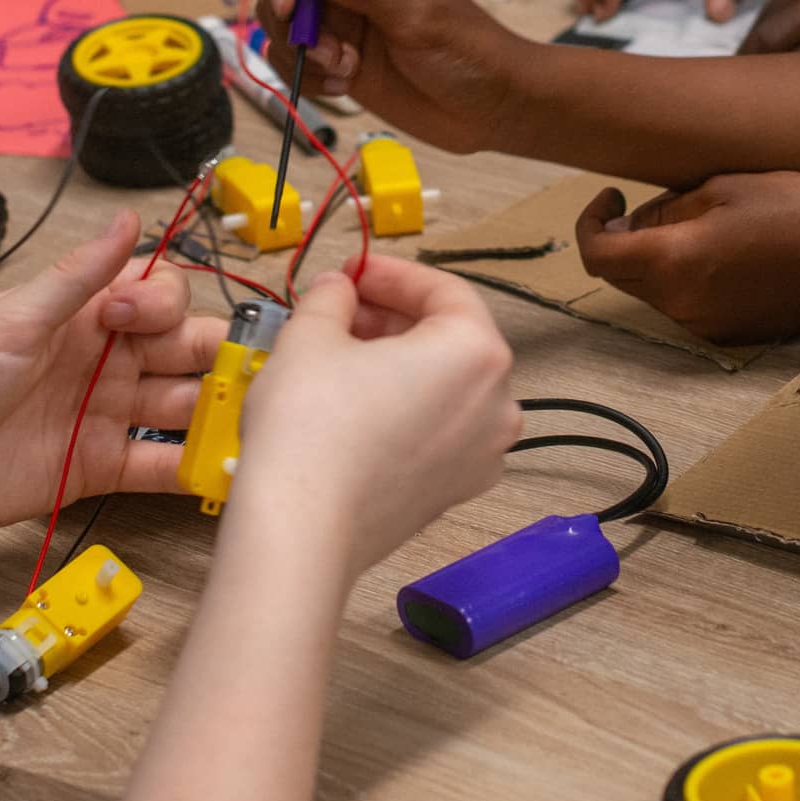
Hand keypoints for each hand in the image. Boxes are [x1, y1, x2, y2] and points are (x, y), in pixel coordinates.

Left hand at [0, 209, 223, 540]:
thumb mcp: (9, 323)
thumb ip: (75, 279)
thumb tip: (127, 219)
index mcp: (86, 317)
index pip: (159, 299)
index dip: (161, 306)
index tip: (125, 321)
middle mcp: (107, 362)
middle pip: (188, 352)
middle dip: (220, 358)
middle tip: (244, 375)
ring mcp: (107, 416)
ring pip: (183, 408)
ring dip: (217, 413)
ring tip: (253, 424)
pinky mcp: (99, 469)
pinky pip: (159, 467)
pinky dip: (192, 469)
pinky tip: (224, 470)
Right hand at [233, 258, 520, 572]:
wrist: (301, 528)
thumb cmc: (310, 427)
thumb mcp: (311, 334)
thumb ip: (334, 296)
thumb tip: (340, 288)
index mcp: (478, 352)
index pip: (441, 291)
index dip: (390, 274)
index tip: (352, 271)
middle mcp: (498, 404)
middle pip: (450, 337)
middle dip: (394, 317)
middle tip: (340, 309)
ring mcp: (482, 454)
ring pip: (445, 385)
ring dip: (399, 361)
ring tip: (340, 355)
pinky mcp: (455, 490)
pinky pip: (438, 429)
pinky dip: (406, 406)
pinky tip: (354, 406)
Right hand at [256, 0, 527, 152]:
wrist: (493, 109)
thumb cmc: (471, 52)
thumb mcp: (418, 19)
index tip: (287, 4)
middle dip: (290, 20)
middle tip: (330, 53)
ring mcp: (342, 24)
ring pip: (281, 24)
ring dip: (300, 52)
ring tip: (345, 72)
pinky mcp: (338, 61)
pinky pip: (294, 60)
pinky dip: (306, 76)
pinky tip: (343, 87)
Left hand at [574, 173, 799, 344]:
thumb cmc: (797, 210)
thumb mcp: (724, 187)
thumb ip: (667, 208)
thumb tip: (633, 222)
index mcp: (673, 261)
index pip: (597, 254)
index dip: (590, 223)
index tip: (611, 197)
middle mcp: (680, 303)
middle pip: (622, 275)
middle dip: (625, 239)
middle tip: (659, 205)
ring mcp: (703, 324)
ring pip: (654, 289)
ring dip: (659, 258)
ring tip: (704, 224)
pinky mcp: (727, 334)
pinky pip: (686, 304)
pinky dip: (687, 278)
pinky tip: (727, 253)